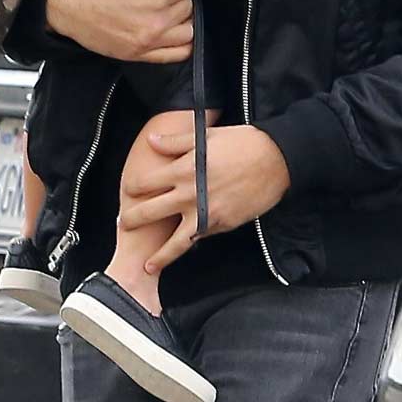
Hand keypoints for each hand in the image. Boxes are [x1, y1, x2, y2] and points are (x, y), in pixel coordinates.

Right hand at [45, 0, 191, 64]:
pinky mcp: (140, 54)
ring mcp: (149, 41)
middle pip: (188, 9)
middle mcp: (157, 21)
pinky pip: (176, 55)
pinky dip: (182, 45)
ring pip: (188, 32)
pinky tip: (175, 34)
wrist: (65, 6)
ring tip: (171, 13)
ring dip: (183, 21)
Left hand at [121, 123, 290, 273]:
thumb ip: (175, 142)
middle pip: (151, 212)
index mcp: (183, 169)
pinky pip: (202, 238)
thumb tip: (151, 140)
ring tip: (147, 265)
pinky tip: (185, 248)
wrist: (277, 160)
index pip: (145, 183)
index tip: (128, 192)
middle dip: (133, 220)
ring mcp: (207, 213)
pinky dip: (192, 243)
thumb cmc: (243, 143)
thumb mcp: (206, 136)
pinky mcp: (224, 225)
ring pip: (176, 241)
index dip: (132, 188)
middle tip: (124, 226)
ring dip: (159, 255)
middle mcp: (190, 194)